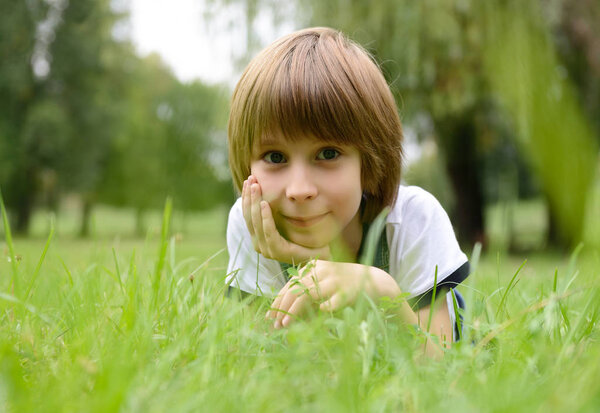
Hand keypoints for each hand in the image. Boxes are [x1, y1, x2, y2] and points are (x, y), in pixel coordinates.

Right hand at [242, 175, 329, 263]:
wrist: (318, 255)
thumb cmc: (303, 238)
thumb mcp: (285, 222)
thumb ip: (274, 212)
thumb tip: (266, 192)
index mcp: (259, 237)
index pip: (248, 215)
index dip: (247, 197)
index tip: (249, 180)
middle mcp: (259, 244)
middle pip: (249, 217)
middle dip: (249, 196)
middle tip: (251, 179)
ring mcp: (266, 249)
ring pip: (256, 223)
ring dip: (255, 202)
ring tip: (256, 187)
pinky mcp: (277, 251)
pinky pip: (269, 231)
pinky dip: (265, 217)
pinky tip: (265, 203)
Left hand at [266, 260, 400, 327]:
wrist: (376, 281)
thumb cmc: (346, 285)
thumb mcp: (325, 283)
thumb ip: (307, 292)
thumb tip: (284, 313)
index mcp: (315, 267)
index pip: (291, 283)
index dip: (279, 300)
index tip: (270, 316)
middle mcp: (323, 271)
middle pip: (295, 288)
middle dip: (283, 308)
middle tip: (275, 324)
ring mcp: (335, 281)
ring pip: (308, 294)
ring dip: (294, 311)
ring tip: (285, 325)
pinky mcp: (347, 292)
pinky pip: (331, 302)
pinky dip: (322, 309)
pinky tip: (317, 316)